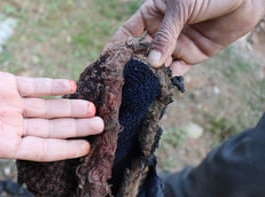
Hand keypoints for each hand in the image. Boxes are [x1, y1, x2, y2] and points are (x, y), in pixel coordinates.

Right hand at [0, 61, 103, 196]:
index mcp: (4, 145)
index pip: (42, 149)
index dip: (65, 148)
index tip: (88, 148)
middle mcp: (11, 125)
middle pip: (50, 128)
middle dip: (75, 126)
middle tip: (101, 124)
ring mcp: (9, 104)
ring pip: (46, 107)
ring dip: (68, 106)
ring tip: (92, 106)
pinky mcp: (4, 83)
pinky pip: (33, 85)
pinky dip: (51, 85)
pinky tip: (70, 85)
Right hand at [110, 0, 264, 74]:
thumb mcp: (181, 9)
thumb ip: (165, 36)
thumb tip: (151, 64)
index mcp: (152, 14)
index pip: (127, 33)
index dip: (115, 47)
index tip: (104, 62)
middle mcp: (161, 31)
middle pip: (140, 52)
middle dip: (130, 66)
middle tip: (119, 82)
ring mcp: (175, 44)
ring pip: (156, 64)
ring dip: (149, 75)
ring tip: (138, 88)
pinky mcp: (191, 56)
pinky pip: (175, 71)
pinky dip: (167, 79)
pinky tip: (158, 87)